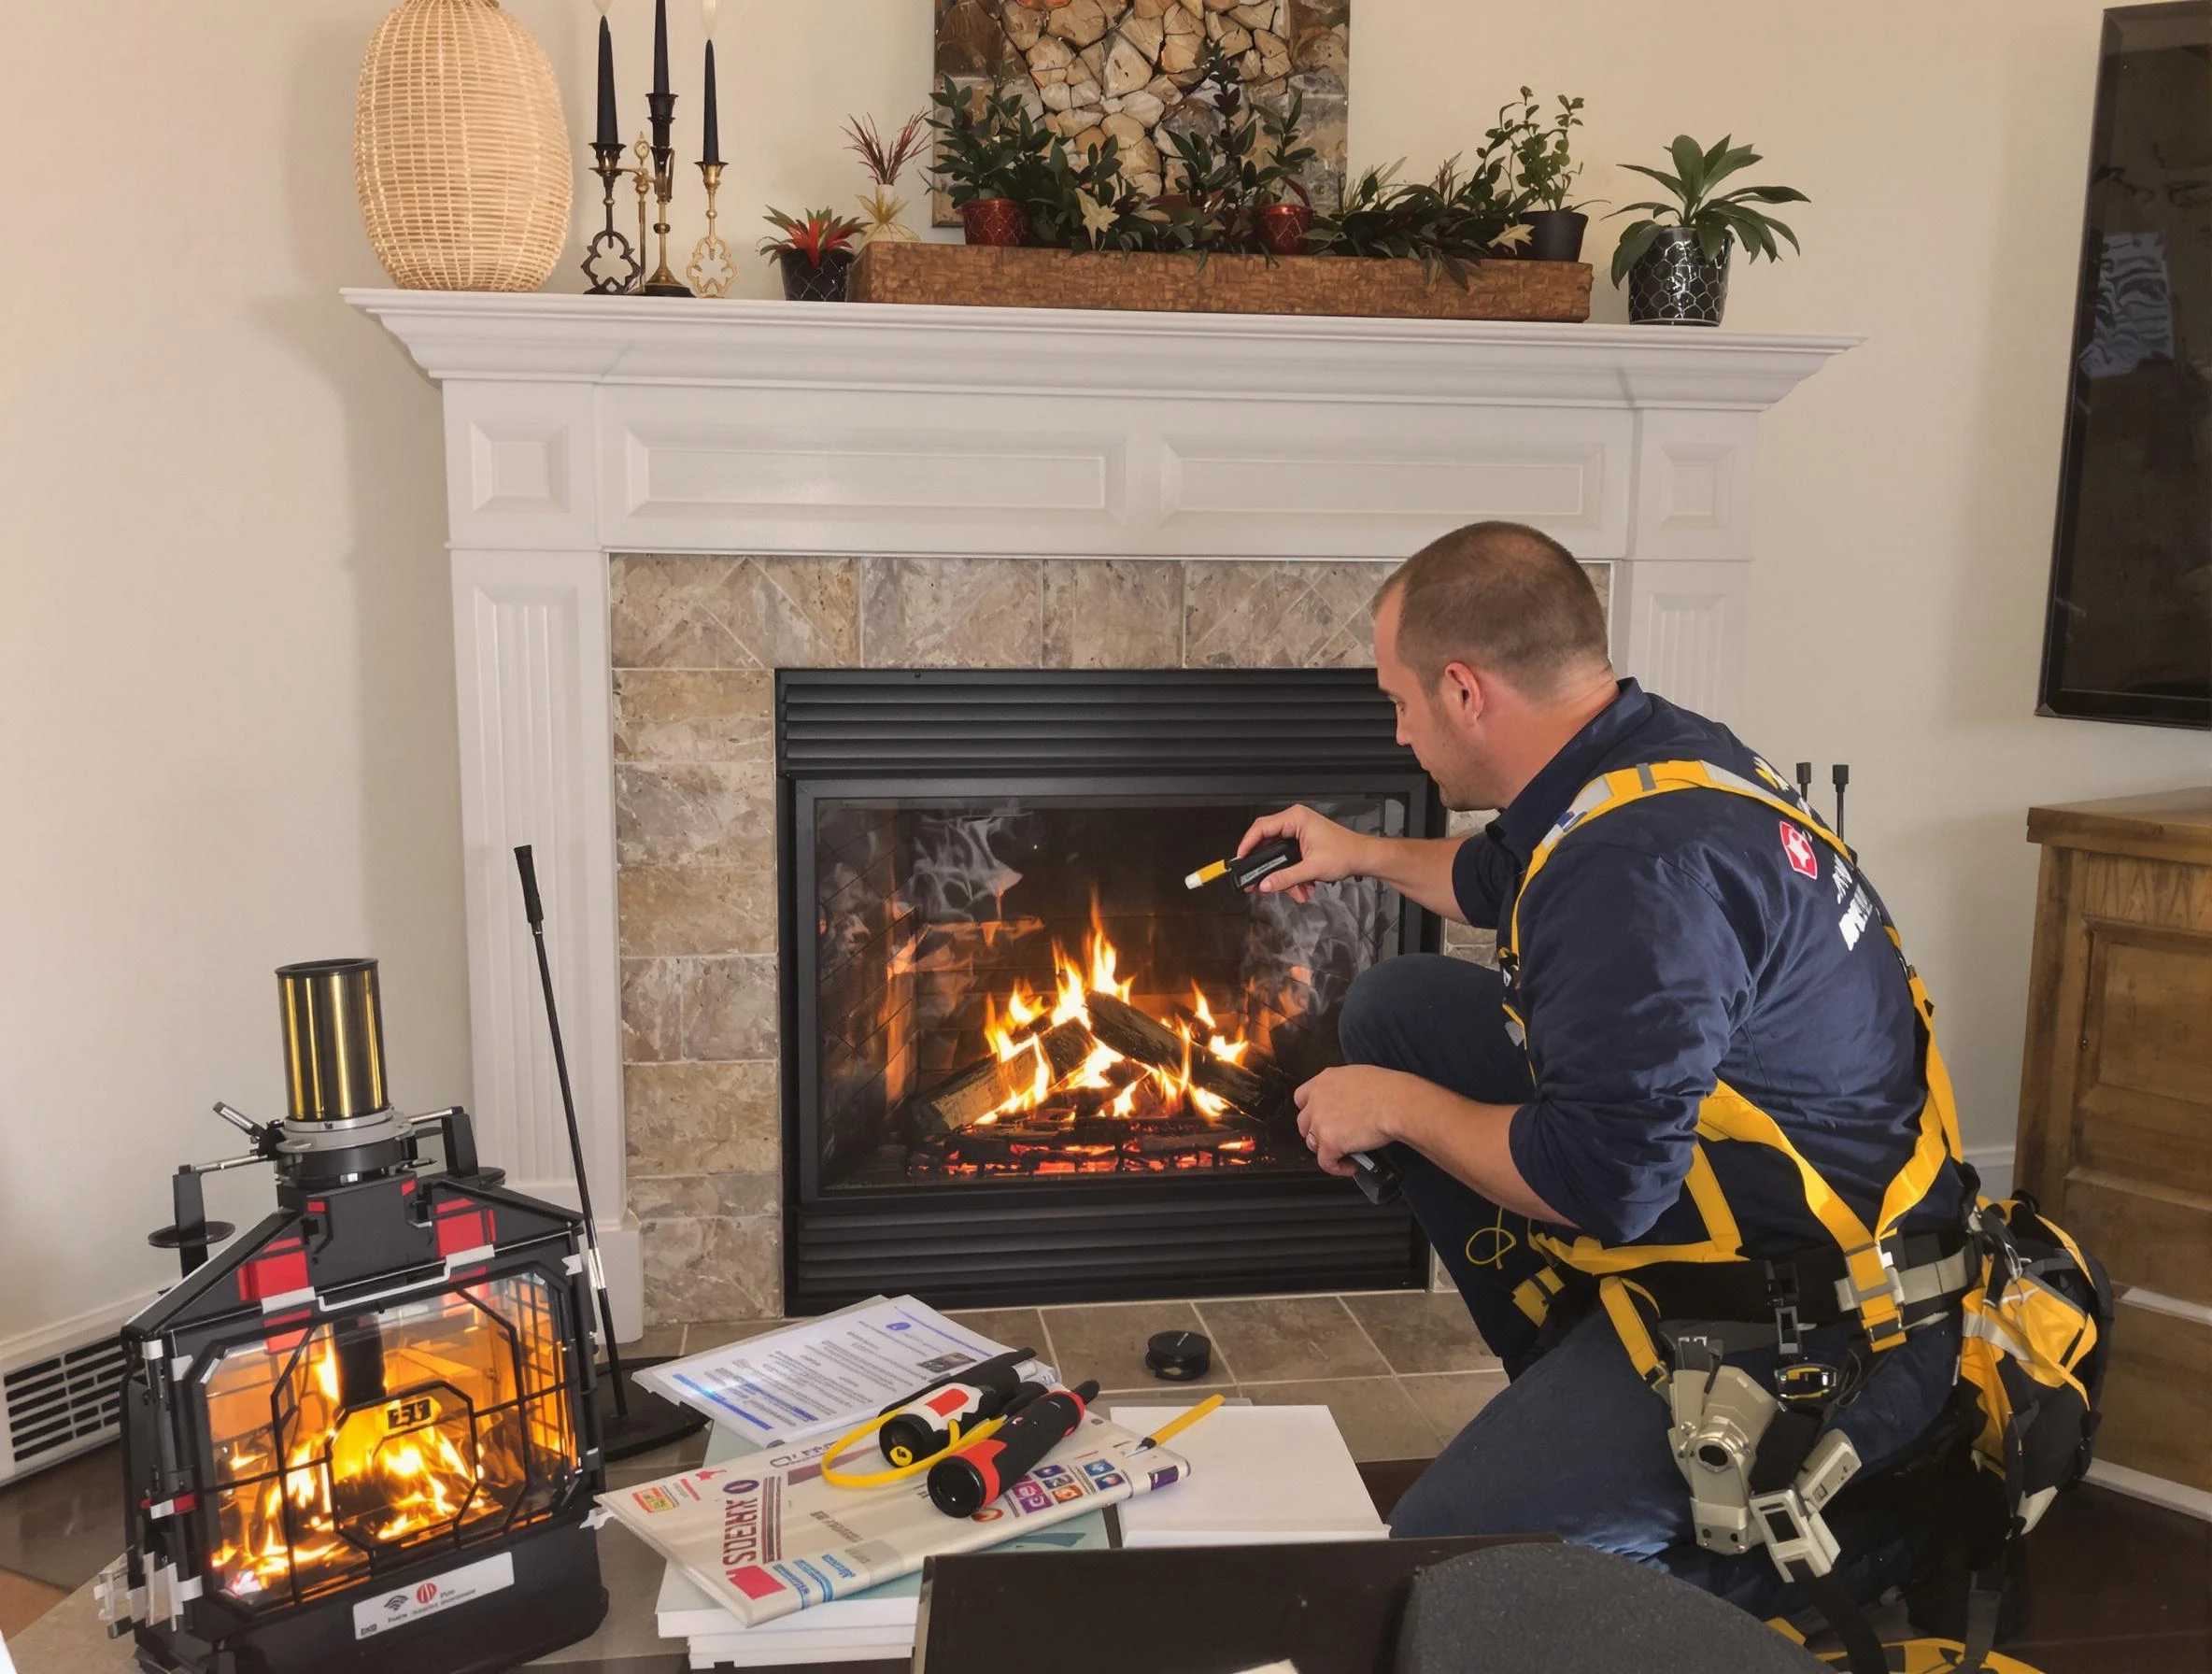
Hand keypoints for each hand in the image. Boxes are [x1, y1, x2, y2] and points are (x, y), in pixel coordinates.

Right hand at [1236, 804, 1371, 904]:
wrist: (1363, 857)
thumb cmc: (1345, 853)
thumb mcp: (1312, 868)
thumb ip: (1286, 878)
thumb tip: (1266, 883)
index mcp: (1296, 818)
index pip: (1261, 827)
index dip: (1247, 843)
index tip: (1240, 858)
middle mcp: (1295, 821)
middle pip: (1268, 844)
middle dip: (1270, 868)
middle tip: (1258, 882)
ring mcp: (1299, 832)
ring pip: (1279, 855)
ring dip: (1285, 876)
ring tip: (1297, 891)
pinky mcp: (1303, 842)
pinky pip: (1289, 859)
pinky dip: (1293, 874)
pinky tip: (1302, 886)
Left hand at [1293, 1065, 1408, 1176]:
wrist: (1397, 1103)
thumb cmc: (1390, 1089)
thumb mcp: (1360, 1077)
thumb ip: (1345, 1089)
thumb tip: (1349, 1102)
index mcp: (1325, 1080)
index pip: (1302, 1098)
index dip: (1310, 1111)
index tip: (1319, 1118)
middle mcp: (1318, 1099)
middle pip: (1304, 1122)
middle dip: (1317, 1132)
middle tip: (1333, 1137)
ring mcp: (1320, 1121)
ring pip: (1312, 1142)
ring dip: (1326, 1149)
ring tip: (1344, 1153)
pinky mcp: (1329, 1142)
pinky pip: (1325, 1162)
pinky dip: (1337, 1168)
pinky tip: (1350, 1166)